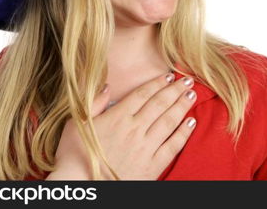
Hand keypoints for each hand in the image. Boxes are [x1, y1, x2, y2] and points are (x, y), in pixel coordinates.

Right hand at [51, 72, 197, 179]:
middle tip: (187, 81)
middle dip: (175, 90)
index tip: (170, 76)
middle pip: (160, 104)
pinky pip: (172, 146)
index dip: (158, 83)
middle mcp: (134, 129)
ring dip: (182, 106)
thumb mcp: (77, 124)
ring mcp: (145, 148)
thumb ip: (94, 103)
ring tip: (192, 95)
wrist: (81, 190)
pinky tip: (191, 123)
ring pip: (169, 121)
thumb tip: (107, 86)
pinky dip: (183, 134)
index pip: (143, 94)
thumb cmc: (74, 157)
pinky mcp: (151, 166)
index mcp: (117, 117)